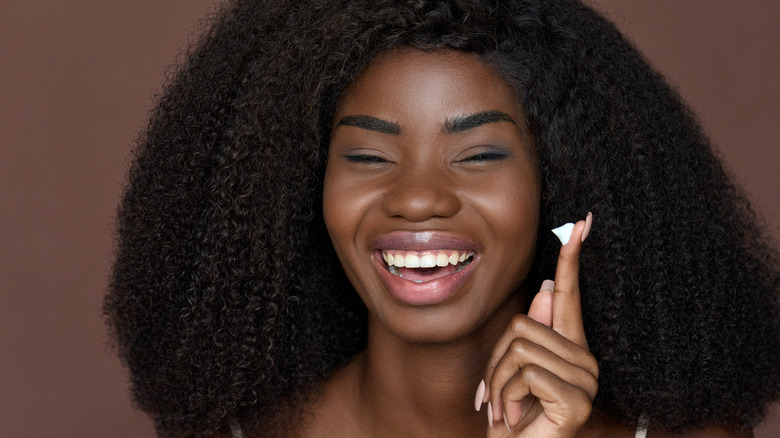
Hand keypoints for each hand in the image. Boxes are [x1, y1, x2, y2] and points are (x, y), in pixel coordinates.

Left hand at [477, 213, 597, 436]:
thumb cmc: (511, 415)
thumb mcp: (511, 369)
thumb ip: (531, 332)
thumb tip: (548, 289)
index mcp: (569, 348)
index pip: (570, 295)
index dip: (572, 259)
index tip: (581, 223)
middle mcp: (584, 360)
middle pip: (522, 324)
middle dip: (496, 361)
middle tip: (497, 395)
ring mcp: (585, 380)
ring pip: (520, 346)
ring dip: (498, 380)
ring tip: (506, 407)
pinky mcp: (577, 399)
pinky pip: (525, 372)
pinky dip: (506, 394)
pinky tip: (515, 416)